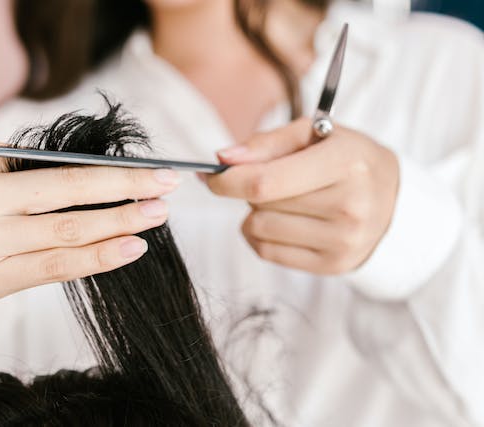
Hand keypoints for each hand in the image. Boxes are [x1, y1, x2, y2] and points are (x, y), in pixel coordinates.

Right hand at [0, 139, 179, 320]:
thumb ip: (10, 170)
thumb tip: (80, 172)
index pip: (54, 163)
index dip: (106, 168)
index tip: (145, 168)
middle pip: (69, 190)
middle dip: (126, 186)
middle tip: (169, 184)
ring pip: (67, 230)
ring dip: (119, 221)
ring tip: (157, 215)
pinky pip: (53, 267)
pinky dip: (95, 258)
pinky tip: (129, 249)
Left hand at [203, 118, 398, 274]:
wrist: (396, 202)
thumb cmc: (348, 160)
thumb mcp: (315, 135)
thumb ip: (267, 143)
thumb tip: (224, 158)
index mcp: (346, 163)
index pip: (266, 182)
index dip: (227, 180)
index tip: (210, 174)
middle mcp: (350, 206)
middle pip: (259, 205)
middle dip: (248, 189)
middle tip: (268, 178)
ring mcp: (344, 241)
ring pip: (258, 229)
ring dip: (254, 213)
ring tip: (281, 200)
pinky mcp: (334, 266)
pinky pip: (267, 253)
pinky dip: (260, 236)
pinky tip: (280, 221)